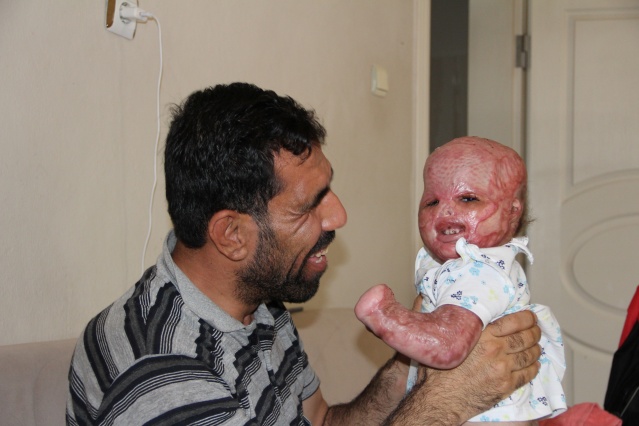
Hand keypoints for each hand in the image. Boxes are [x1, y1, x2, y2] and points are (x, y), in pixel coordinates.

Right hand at [392, 310, 540, 424]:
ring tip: (537, 346)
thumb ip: (445, 319)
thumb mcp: (442, 338)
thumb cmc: (438, 369)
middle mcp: (496, 350)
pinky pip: (527, 374)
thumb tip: (425, 298)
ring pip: (529, 355)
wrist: (440, 398)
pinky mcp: (506, 386)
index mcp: (483, 335)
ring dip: (536, 349)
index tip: (530, 316)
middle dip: (535, 332)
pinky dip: (534, 368)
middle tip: (536, 330)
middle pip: (525, 337)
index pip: (514, 321)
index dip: (527, 318)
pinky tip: (535, 365)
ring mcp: (503, 369)